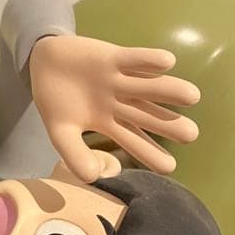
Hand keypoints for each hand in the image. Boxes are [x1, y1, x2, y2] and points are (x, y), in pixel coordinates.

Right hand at [29, 35, 199, 182]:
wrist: (42, 63)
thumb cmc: (56, 100)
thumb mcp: (60, 132)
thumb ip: (74, 155)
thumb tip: (93, 177)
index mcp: (110, 123)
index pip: (134, 141)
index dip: (150, 153)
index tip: (169, 166)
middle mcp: (121, 103)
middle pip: (148, 115)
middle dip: (169, 125)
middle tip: (191, 134)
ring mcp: (118, 80)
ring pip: (147, 87)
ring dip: (169, 90)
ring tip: (192, 97)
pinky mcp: (112, 57)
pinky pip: (133, 58)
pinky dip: (148, 60)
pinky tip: (167, 63)